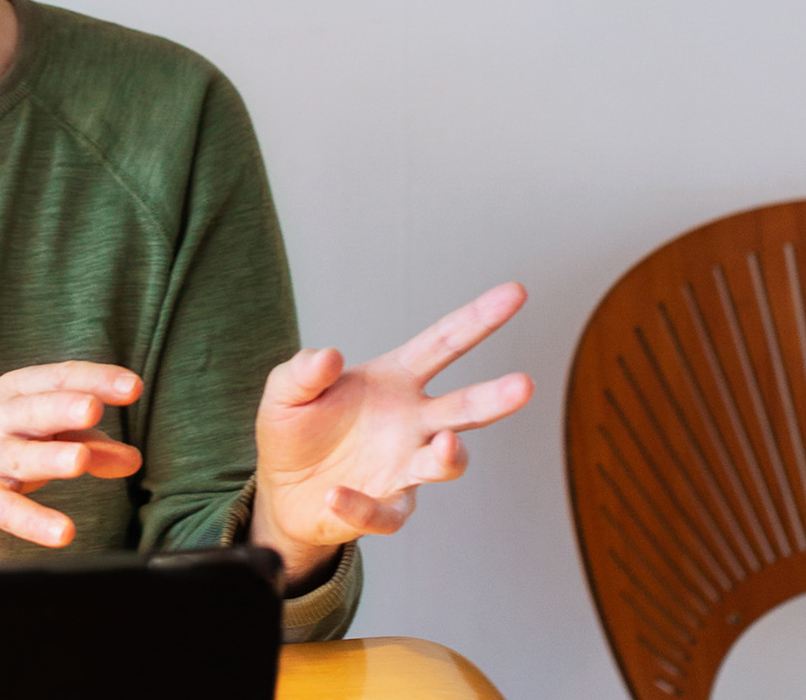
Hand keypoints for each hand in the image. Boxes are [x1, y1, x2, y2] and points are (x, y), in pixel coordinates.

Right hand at [0, 361, 143, 567]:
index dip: (96, 380)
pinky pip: (7, 509)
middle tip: (92, 407)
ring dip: (50, 457)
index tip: (132, 386)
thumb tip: (134, 460)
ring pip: (21, 456)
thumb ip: (87, 446)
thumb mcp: (38, 442)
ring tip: (78, 460)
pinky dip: (34, 520)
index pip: (58, 379)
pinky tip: (63, 531)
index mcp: (15, 393)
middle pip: (35, 409)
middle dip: (63, 407)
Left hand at [249, 283, 534, 584]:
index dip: (478, 319)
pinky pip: (386, 511)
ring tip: (444, 445)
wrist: (282, 490)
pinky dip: (363, 506)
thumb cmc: (296, 431)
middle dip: (495, 397)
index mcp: (394, 380)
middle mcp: (411, 422)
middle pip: (464, 407)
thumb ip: (303, 370)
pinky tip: (338, 495)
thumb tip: (328, 355)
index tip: (515, 294)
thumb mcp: (286, 392)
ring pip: (445, 462)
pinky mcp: (385, 506)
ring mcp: (404, 466)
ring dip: (449, 455)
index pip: (442, 344)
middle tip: (523, 385)